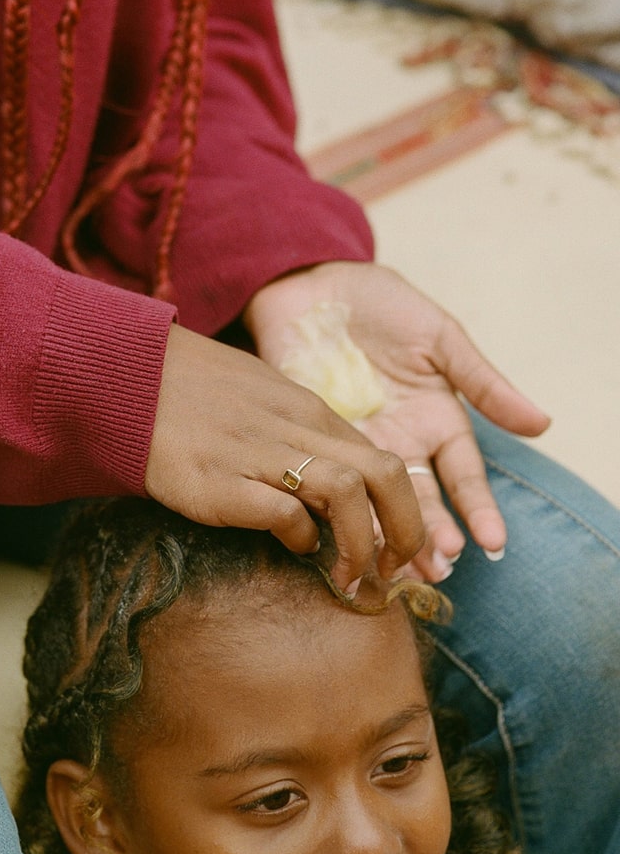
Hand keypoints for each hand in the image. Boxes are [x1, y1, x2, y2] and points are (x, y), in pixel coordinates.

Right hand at [145, 323, 424, 593]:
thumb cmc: (191, 394)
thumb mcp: (262, 400)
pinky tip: (291, 546)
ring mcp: (258, 454)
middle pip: (386, 476)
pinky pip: (283, 511)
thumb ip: (301, 435)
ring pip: (347, 493)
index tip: (398, 549)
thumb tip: (332, 485)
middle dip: (406, 533)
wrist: (129, 377)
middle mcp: (295, 429)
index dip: (406, 512)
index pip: (386, 461)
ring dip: (360, 544)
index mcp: (309, 412)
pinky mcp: (219, 481)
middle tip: (392, 573)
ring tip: (348, 577)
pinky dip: (300, 536)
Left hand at [243, 261, 550, 580]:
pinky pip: (328, 484)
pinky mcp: (311, 442)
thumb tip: (542, 424)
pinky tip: (342, 537)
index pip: (463, 476)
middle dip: (432, 535)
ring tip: (399, 568)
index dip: (478, 510)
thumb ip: (483, 382)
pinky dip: (337, 511)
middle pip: (420, 499)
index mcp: (436, 420)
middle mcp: (398, 442)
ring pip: (375, 501)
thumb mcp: (439, 338)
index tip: (492, 543)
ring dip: (387, 535)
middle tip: (440, 568)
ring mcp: (354, 446)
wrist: (311, 285)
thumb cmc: (381, 305)